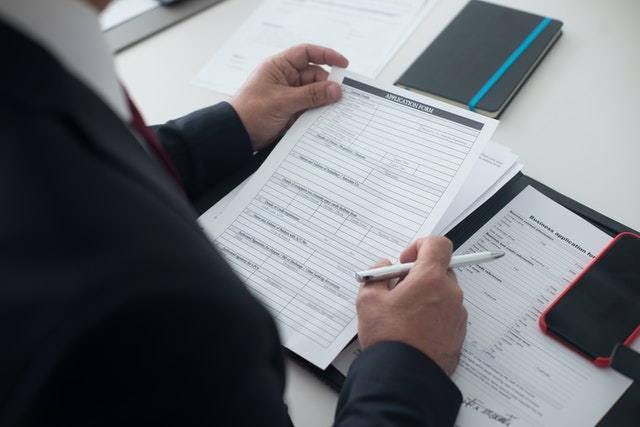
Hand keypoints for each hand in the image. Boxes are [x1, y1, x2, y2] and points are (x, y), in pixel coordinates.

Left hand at [229, 44, 348, 150]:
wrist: (237, 135)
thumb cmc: (251, 112)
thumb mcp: (283, 102)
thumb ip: (311, 95)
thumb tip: (335, 90)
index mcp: (279, 67)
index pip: (306, 53)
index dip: (326, 55)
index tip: (343, 64)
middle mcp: (285, 78)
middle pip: (314, 76)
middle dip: (327, 85)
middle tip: (340, 97)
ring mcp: (288, 95)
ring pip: (314, 93)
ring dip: (323, 101)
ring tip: (336, 109)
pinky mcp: (290, 111)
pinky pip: (309, 108)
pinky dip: (317, 112)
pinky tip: (326, 119)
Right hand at [356, 236, 466, 375]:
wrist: (405, 379)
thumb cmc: (389, 339)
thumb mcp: (368, 300)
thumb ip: (375, 275)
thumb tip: (383, 268)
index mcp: (430, 279)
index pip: (438, 244)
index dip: (419, 246)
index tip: (405, 261)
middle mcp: (450, 293)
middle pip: (440, 269)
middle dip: (419, 274)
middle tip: (398, 290)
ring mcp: (457, 314)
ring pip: (443, 292)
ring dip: (426, 295)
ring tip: (403, 314)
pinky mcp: (459, 333)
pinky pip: (446, 313)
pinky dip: (432, 314)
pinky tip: (413, 329)